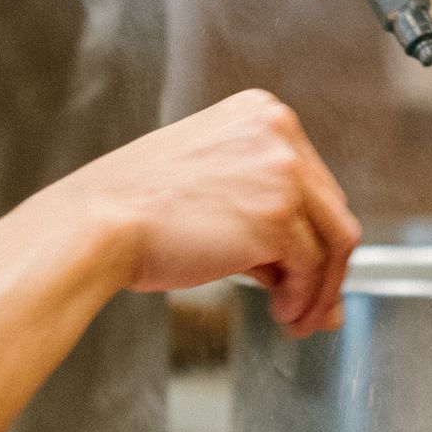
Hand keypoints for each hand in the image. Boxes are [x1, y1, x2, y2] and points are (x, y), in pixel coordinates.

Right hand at [51, 89, 361, 334]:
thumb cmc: (135, 209)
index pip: (314, 179)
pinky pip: (311, 269)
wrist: (97, 225)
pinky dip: (303, 299)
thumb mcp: (210, 189)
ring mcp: (281, 173)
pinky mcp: (275, 217)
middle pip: (332, 209)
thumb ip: (264, 221)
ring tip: (299, 317)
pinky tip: (282, 313)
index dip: (314, 231)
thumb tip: (311, 277)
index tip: (308, 265)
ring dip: (321, 289)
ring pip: (334, 241)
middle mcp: (278, 133)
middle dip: (326, 265)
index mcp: (260, 113)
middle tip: (312, 303)